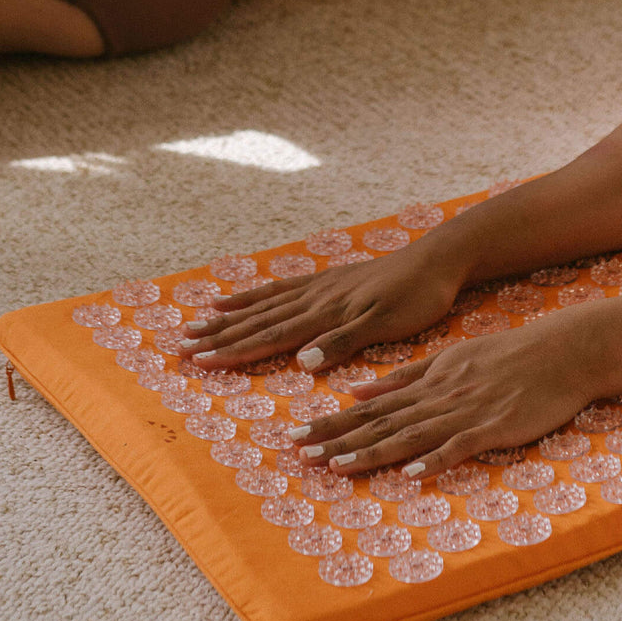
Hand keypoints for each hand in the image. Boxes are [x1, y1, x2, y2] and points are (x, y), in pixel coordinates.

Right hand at [180, 244, 464, 371]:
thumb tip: (300, 361)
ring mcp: (321, 287)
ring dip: (231, 317)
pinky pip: (283, 288)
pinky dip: (257, 296)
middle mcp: (316, 298)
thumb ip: (344, 342)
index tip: (202, 361)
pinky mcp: (331, 280)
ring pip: (265, 304)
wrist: (438, 259)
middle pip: (259, 320)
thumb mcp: (387, 324)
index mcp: (326, 313)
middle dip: (221, 336)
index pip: (272, 336)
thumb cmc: (419, 296)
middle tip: (183, 348)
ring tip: (199, 323)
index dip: (235, 350)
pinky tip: (241, 297)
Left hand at [292, 311, 604, 477]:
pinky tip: (412, 475)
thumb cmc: (509, 356)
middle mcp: (438, 397)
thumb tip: (357, 392)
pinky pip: (460, 446)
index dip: (332, 423)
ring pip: (411, 436)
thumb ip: (405, 378)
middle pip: (380, 423)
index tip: (296, 436)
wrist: (561, 350)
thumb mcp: (450, 358)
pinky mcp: (495, 427)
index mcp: (427, 382)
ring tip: (336, 467)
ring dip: (371, 452)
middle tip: (298, 455)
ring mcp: (466, 412)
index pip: (370, 409)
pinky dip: (435, 460)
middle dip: (337, 440)